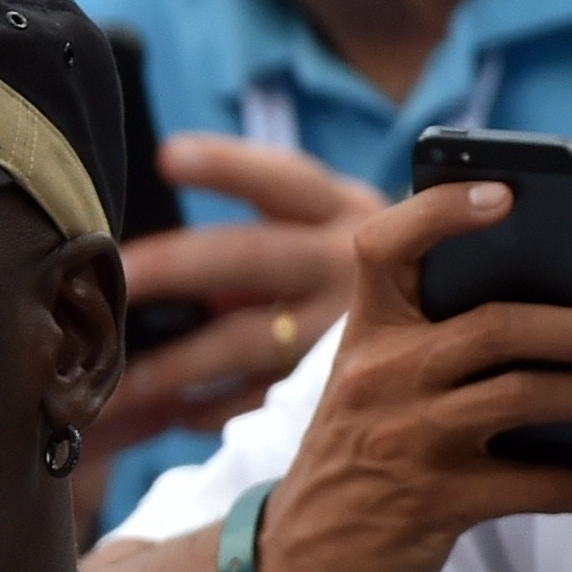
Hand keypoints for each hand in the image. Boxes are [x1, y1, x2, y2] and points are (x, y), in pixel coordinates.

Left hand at [95, 137, 385, 452]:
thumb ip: (262, 239)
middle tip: (115, 277)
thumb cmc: (350, 266)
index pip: (281, 178)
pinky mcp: (335, 383)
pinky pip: (262, 400)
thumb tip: (162, 272)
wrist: (461, 326)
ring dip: (174, 366)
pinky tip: (167, 415)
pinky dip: (210, 411)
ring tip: (110, 381)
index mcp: (340, 209)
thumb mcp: (333, 229)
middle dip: (176, 267)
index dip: (227, 166)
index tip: (168, 156)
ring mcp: (342, 327)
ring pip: (246, 341)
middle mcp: (344, 263)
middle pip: (250, 257)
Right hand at [252, 180, 571, 571]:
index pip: (385, 248)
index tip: (505, 196)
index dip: (442, 211)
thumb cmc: (351, 459)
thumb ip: (425, 346)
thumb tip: (544, 317)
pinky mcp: (434, 503)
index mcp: (362, 338)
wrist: (294, 558)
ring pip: (527, 397)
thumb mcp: (365, 387)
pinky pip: (536, 485)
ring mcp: (406, 441)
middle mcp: (379, 379)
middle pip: (498, 326)